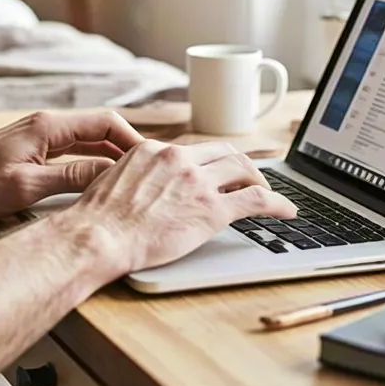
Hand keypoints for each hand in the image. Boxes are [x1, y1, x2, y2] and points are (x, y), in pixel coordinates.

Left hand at [0, 110, 144, 219]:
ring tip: (133, 177)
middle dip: (127, 146)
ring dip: (111, 154)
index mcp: (49, 126)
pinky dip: (92, 160)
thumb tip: (111, 174)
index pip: (105, 122)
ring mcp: (40, 135)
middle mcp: (47, 124)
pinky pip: (73, 149)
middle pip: (100, 128)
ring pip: (88, 139)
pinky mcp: (33, 148)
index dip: (132, 140)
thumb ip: (71, 177)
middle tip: (149, 170)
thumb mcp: (27, 186)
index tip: (151, 160)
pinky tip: (101, 179)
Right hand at [56, 140, 296, 278]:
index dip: (212, 160)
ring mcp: (198, 182)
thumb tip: (140, 185)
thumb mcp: (113, 180)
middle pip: (224, 152)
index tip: (218, 168)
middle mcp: (179, 159)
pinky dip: (277, 203)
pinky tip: (287, 211)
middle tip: (249, 179)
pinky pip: (256, 200)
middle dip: (242, 165)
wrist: (98, 236)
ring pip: (243, 169)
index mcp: (155, 150)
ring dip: (261, 180)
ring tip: (269, 194)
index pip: (194, 149)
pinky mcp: (212, 209)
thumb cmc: (98, 219)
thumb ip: (136, 176)